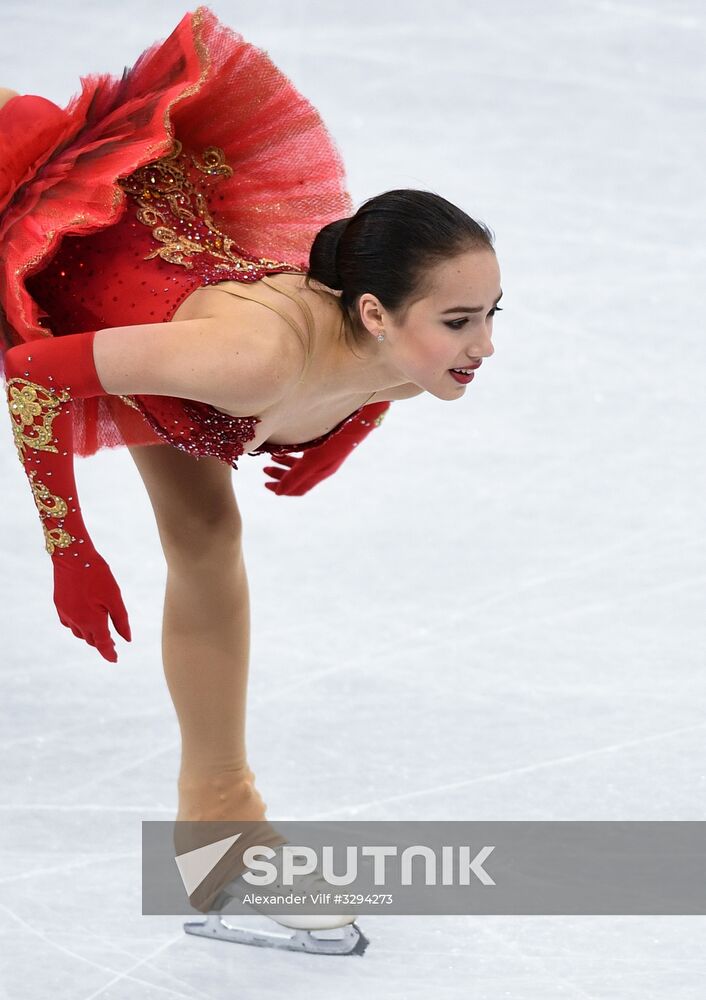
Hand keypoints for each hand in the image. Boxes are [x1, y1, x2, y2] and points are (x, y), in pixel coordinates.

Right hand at [52, 550, 130, 661]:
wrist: (73, 556)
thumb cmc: (97, 575)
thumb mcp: (114, 597)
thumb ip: (121, 620)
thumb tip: (127, 639)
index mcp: (92, 621)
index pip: (102, 644)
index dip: (109, 653)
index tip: (115, 659)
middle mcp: (76, 621)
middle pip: (91, 640)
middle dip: (101, 643)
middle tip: (112, 643)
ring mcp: (65, 614)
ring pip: (79, 633)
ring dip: (90, 635)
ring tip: (100, 631)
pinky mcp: (59, 606)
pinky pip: (69, 623)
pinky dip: (78, 626)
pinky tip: (84, 620)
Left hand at [263, 401, 390, 495]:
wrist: (361, 416)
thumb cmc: (337, 438)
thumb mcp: (315, 459)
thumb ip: (296, 476)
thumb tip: (279, 494)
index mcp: (321, 472)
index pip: (299, 489)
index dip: (282, 489)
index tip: (265, 485)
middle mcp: (322, 465)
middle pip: (298, 477)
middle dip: (279, 475)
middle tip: (264, 469)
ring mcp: (324, 453)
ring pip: (300, 464)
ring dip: (283, 463)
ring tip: (271, 457)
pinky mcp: (325, 441)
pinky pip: (305, 452)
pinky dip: (291, 452)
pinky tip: (284, 445)